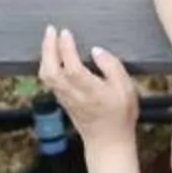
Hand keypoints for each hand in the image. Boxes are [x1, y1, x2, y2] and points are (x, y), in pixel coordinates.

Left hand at [40, 24, 140, 153]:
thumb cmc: (120, 115)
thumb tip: (96, 50)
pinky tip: (52, 56)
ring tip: (50, 39)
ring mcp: (65, 98)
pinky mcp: (62, 100)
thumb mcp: (126, 89)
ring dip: (45, 56)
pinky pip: (48, 80)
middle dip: (48, 48)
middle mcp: (73, 94)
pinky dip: (47, 64)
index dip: (66, 49)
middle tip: (51, 30)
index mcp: (90, 91)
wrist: (108, 142)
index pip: (72, 67)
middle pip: (51, 70)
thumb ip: (112, 67)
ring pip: (46, 76)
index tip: (66, 32)